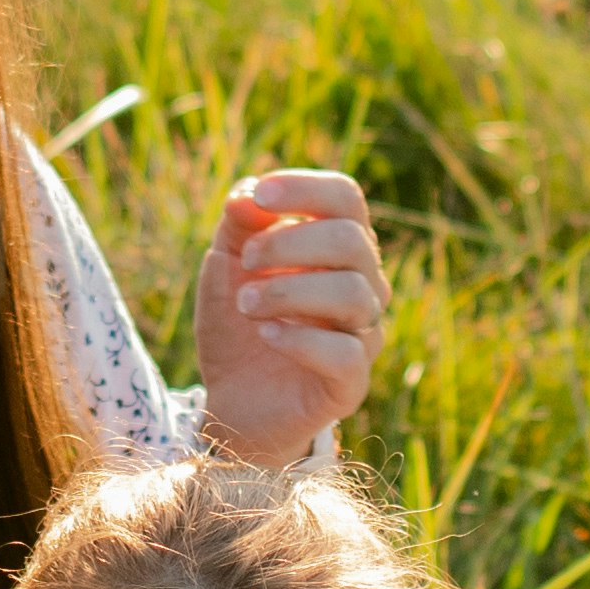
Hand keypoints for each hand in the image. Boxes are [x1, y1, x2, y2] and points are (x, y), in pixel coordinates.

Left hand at [190, 152, 389, 463]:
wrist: (233, 400)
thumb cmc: (239, 324)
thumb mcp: (225, 268)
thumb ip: (237, 226)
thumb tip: (247, 192)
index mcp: (340, 247)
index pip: (346, 198)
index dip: (306, 189)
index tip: (259, 196)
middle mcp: (364, 284)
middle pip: (350, 240)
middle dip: (288, 243)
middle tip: (246, 261)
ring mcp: (364, 334)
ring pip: (352, 293)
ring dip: (287, 290)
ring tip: (247, 304)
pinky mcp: (352, 382)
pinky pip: (345, 353)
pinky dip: (299, 338)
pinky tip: (265, 334)